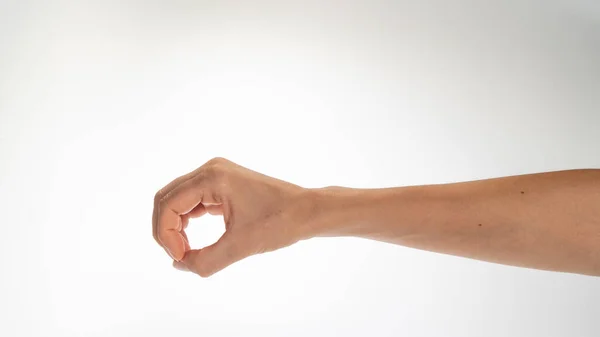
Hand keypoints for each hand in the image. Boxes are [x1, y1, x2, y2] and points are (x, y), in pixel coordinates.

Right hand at [152, 158, 313, 276]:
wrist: (307, 211)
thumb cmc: (280, 223)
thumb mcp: (240, 247)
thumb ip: (205, 261)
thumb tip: (179, 265)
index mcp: (212, 177)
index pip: (168, 204)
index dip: (166, 235)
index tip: (182, 258)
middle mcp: (210, 169)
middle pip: (166, 198)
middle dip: (165, 230)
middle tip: (180, 256)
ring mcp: (215, 174)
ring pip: (176, 200)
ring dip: (174, 226)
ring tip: (187, 251)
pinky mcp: (221, 184)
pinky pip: (191, 201)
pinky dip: (186, 222)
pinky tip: (192, 241)